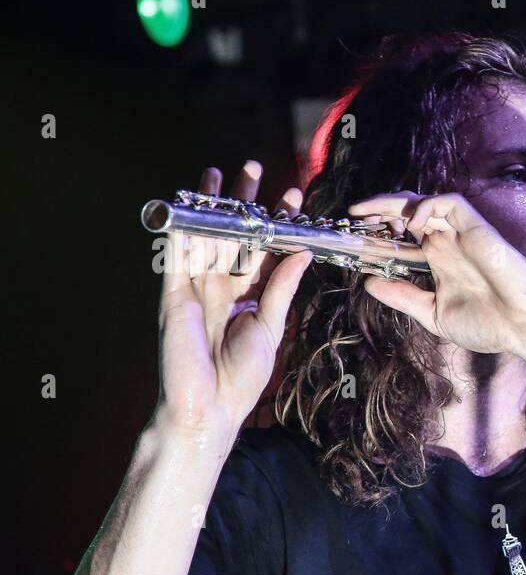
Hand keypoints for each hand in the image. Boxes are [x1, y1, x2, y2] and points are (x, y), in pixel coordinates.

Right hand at [155, 161, 312, 445]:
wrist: (210, 407)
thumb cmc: (240, 378)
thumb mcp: (269, 327)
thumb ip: (281, 288)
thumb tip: (302, 252)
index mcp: (248, 297)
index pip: (264, 249)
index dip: (277, 222)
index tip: (293, 197)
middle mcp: (221, 287)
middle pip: (234, 235)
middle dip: (243, 202)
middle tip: (254, 168)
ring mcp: (196, 289)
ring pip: (205, 238)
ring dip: (211, 206)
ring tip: (219, 174)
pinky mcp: (174, 295)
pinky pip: (177, 256)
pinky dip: (181, 229)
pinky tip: (187, 204)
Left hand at [347, 191, 525, 358]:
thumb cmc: (490, 325)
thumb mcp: (433, 314)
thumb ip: (403, 297)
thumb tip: (368, 284)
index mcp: (438, 260)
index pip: (402, 237)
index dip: (376, 233)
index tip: (351, 237)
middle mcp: (448, 243)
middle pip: (408, 213)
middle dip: (379, 209)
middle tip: (354, 215)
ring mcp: (463, 234)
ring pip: (425, 201)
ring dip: (396, 203)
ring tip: (373, 214)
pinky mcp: (478, 229)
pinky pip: (451, 203)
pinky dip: (429, 205)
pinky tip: (414, 224)